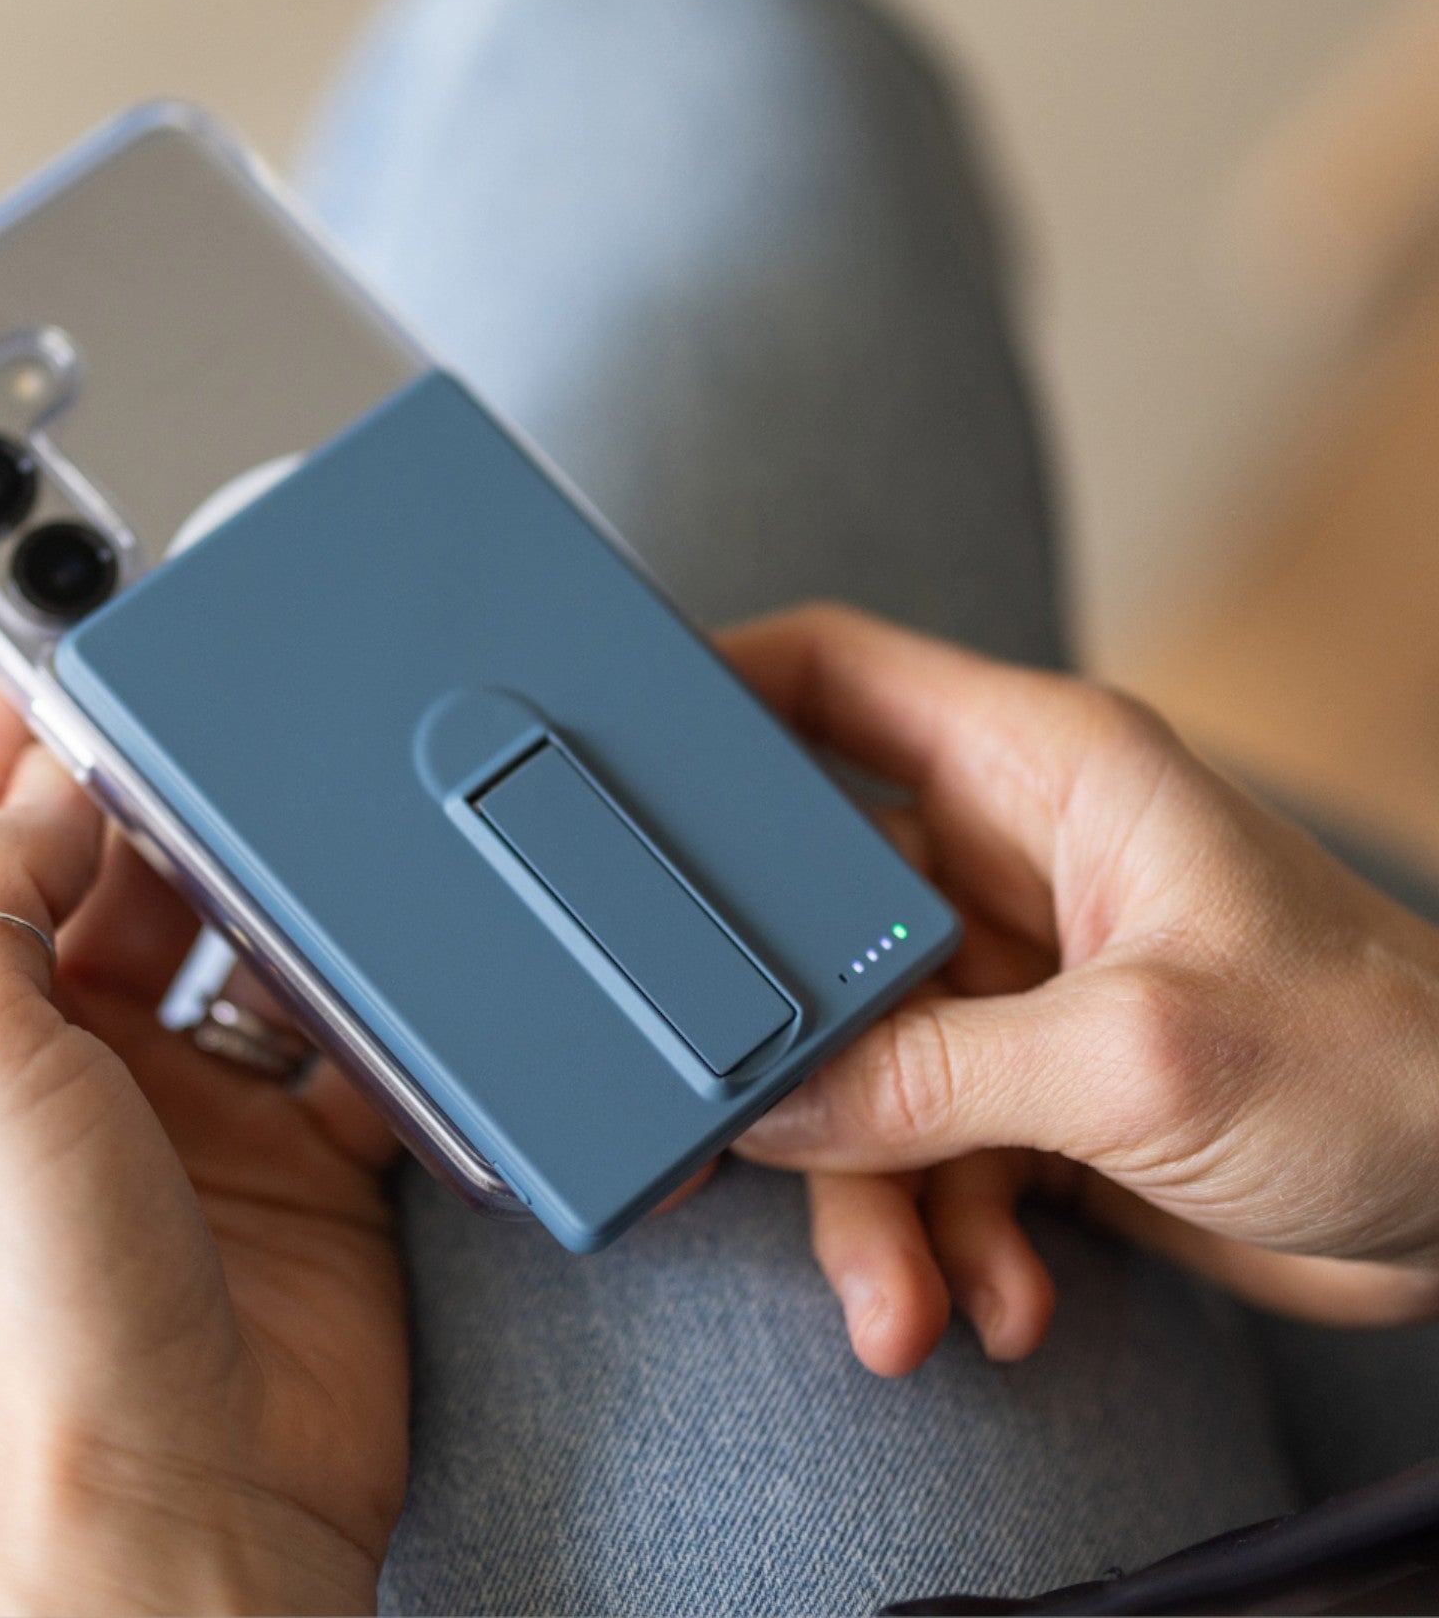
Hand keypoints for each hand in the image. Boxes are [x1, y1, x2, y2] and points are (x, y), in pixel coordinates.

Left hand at [0, 683, 405, 1614]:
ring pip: (234, 928)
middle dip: (164, 787)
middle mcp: (59, 1052)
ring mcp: (181, 1099)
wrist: (198, 1489)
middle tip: (229, 707)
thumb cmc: (45, 1316)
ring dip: (272, 876)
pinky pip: (341, 1021)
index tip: (80, 632)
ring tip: (308, 810)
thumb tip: (44, 782)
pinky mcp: (294, 1143)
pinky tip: (385, 945)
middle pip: (114, 863)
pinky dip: (370, 983)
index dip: (16, 725)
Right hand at [723, 605, 1438, 1376]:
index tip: (616, 755)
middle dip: (787, 1043)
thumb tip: (773, 1107)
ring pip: (861, 1060)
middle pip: (812, 912)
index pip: (835, 674)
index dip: (717, 689)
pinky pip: (924, 1147)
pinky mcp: (1035, 1088)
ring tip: (907, 1304)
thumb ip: (936, 1078)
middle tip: (739, 1132)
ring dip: (872, 1194)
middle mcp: (1011, 863)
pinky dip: (944, 1234)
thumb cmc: (1390, 1063)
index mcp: (1041, 773)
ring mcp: (1016, 981)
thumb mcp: (1139, 1058)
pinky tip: (1001, 1298)